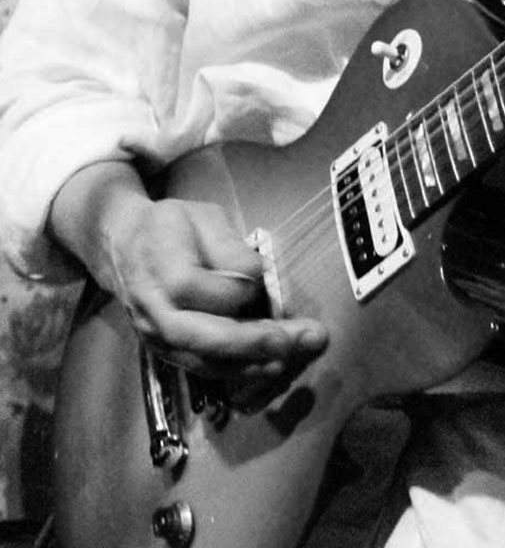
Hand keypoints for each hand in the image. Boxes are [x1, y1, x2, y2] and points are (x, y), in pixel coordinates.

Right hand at [50, 163, 327, 408]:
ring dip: (250, 365)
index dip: (235, 287)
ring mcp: (155, 337)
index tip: (261, 275)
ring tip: (293, 357)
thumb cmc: (172, 227)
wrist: (123, 247)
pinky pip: (202, 370)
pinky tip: (271, 366)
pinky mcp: (165, 352)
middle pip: (199, 337)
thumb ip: (228, 245)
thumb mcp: (202, 216)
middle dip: (251, 343)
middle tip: (297, 341)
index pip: (197, 288)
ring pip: (202, 362)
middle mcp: (153, 310)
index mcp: (160, 266)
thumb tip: (256, 277)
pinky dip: (238, 372)